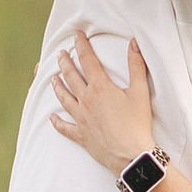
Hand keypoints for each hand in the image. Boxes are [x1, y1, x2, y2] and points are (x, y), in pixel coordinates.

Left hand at [50, 31, 154, 172]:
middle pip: (71, 77)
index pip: (88, 60)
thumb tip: (134, 43)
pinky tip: (51, 117)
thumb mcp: (140, 92)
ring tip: (53, 78)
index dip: (82, 45)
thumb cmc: (137, 124)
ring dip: (57, 87)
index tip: (77, 35)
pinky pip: (64, 127)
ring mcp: (81, 118)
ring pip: (64, 98)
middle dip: (65, 63)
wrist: (131, 156)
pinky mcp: (81, 135)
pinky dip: (57, 122)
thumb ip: (136, 66)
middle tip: (61, 54)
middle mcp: (86, 101)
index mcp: (100, 88)